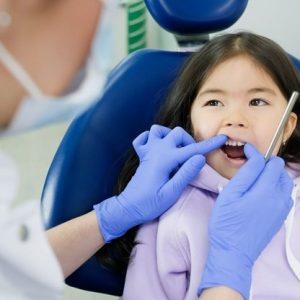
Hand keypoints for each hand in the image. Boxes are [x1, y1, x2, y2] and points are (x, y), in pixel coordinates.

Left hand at [94, 125, 226, 241]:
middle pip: (176, 133)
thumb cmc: (149, 204)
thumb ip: (185, 174)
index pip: (192, 150)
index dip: (209, 144)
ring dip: (170, 136)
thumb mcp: (171, 193)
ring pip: (158, 130)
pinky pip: (143, 139)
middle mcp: (156, 150)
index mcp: (165, 160)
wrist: (128, 208)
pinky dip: (150, 138)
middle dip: (189, 142)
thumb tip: (200, 157)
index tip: (222, 138)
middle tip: (192, 158)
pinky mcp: (142, 156)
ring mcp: (147, 152)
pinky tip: (156, 147)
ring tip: (176, 150)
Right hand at [198, 144, 292, 299]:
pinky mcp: (280, 217)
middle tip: (248, 168)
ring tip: (254, 180)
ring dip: (271, 176)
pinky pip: (284, 195)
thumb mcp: (230, 194)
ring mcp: (282, 209)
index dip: (256, 153)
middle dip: (266, 164)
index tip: (246, 150)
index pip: (269, 162)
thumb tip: (256, 158)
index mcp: (267, 190)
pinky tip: (259, 194)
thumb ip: (246, 174)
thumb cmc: (226, 224)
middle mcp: (280, 198)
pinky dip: (274, 188)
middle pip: (280, 170)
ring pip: (284, 182)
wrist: (233, 252)